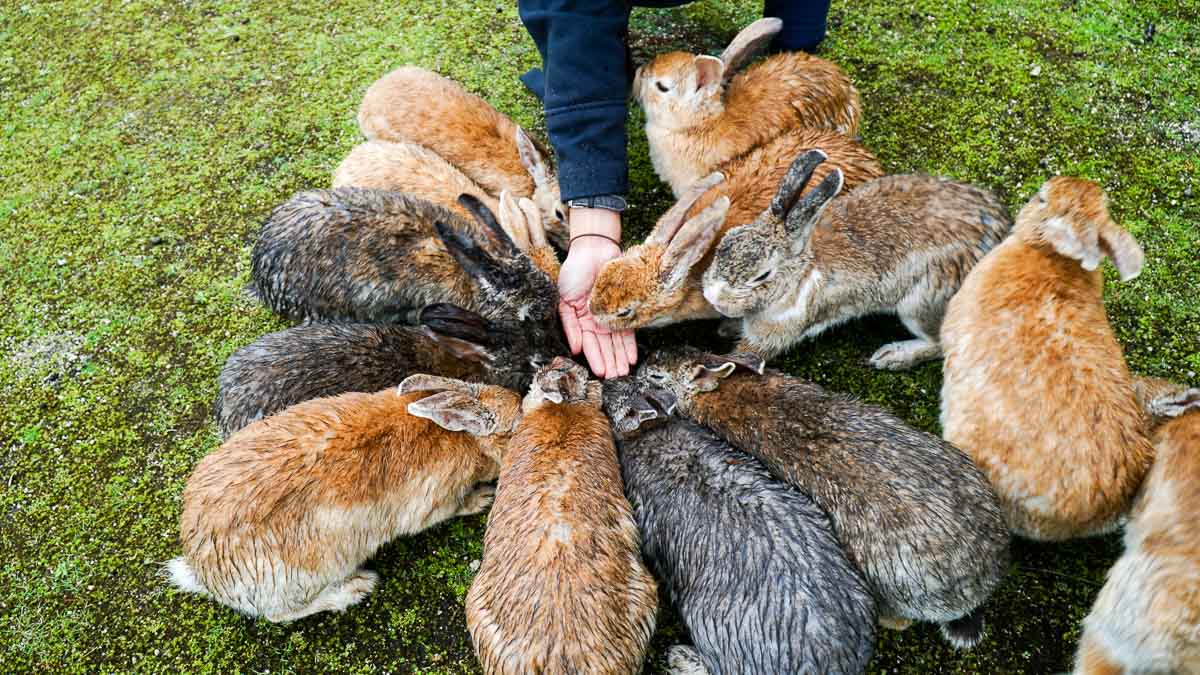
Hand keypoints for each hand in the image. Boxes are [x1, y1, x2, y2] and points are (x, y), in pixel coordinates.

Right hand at [558, 209, 637, 378]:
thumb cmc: (574, 272)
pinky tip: (633, 358)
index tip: (601, 374)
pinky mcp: (624, 306)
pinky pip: (628, 328)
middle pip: (605, 346)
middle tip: (616, 379)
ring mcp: (610, 315)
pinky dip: (630, 343)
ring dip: (620, 357)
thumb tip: (577, 349)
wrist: (593, 249)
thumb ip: (570, 325)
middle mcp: (596, 320)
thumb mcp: (565, 300)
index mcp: (580, 320)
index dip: (596, 358)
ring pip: (616, 341)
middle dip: (610, 362)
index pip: (589, 344)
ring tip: (624, 373)